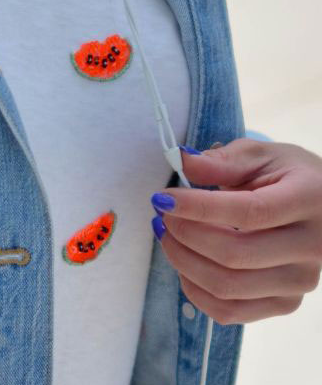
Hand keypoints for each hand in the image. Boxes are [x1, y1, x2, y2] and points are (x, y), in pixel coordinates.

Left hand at [152, 138, 321, 323]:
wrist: (319, 208)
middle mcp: (314, 245)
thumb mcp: (259, 157)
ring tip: (168, 237)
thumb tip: (182, 161)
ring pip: (228, 287)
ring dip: (183, 262)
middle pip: (235, 255)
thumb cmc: (285, 178)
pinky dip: (195, 290)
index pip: (250, 212)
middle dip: (185, 235)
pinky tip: (186, 264)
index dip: (199, 208)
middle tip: (163, 217)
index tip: (164, 199)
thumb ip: (222, 161)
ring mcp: (301, 280)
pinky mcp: (286, 303)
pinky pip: (229, 311)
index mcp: (311, 200)